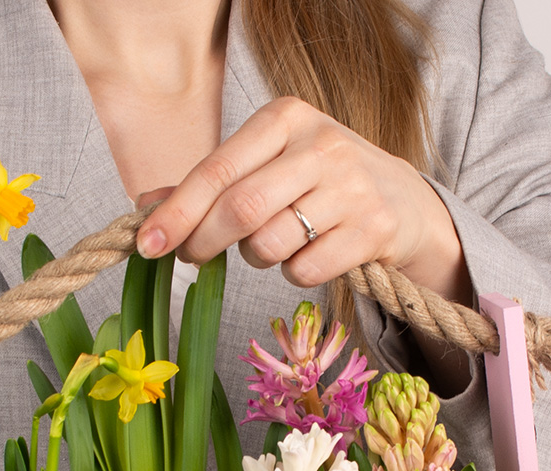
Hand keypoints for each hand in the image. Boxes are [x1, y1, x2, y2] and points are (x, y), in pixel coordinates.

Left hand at [135, 96, 469, 305]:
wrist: (402, 200)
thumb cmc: (318, 182)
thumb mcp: (268, 164)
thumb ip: (213, 182)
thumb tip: (147, 206)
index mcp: (286, 118)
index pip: (217, 169)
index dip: (177, 211)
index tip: (147, 244)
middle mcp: (320, 145)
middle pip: (240, 209)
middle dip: (204, 242)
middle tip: (192, 258)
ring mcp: (350, 187)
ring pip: (269, 244)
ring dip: (255, 258)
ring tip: (270, 244)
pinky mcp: (371, 229)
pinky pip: (304, 270)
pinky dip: (292, 273)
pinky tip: (307, 254)